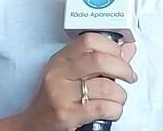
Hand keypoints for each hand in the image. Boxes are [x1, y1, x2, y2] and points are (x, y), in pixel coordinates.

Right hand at [15, 32, 137, 130]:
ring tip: (118, 99)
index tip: (122, 57)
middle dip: (123, 69)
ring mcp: (61, 94)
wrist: (33, 125)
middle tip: (129, 77)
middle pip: (100, 61)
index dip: (112, 47)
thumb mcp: (72, 75)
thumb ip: (101, 62)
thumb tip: (128, 48)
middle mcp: (59, 74)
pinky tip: (112, 111)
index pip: (89, 40)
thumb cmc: (56, 100)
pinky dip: (115, 110)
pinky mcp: (67, 114)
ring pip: (106, 86)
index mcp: (61, 60)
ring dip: (121, 95)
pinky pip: (102, 107)